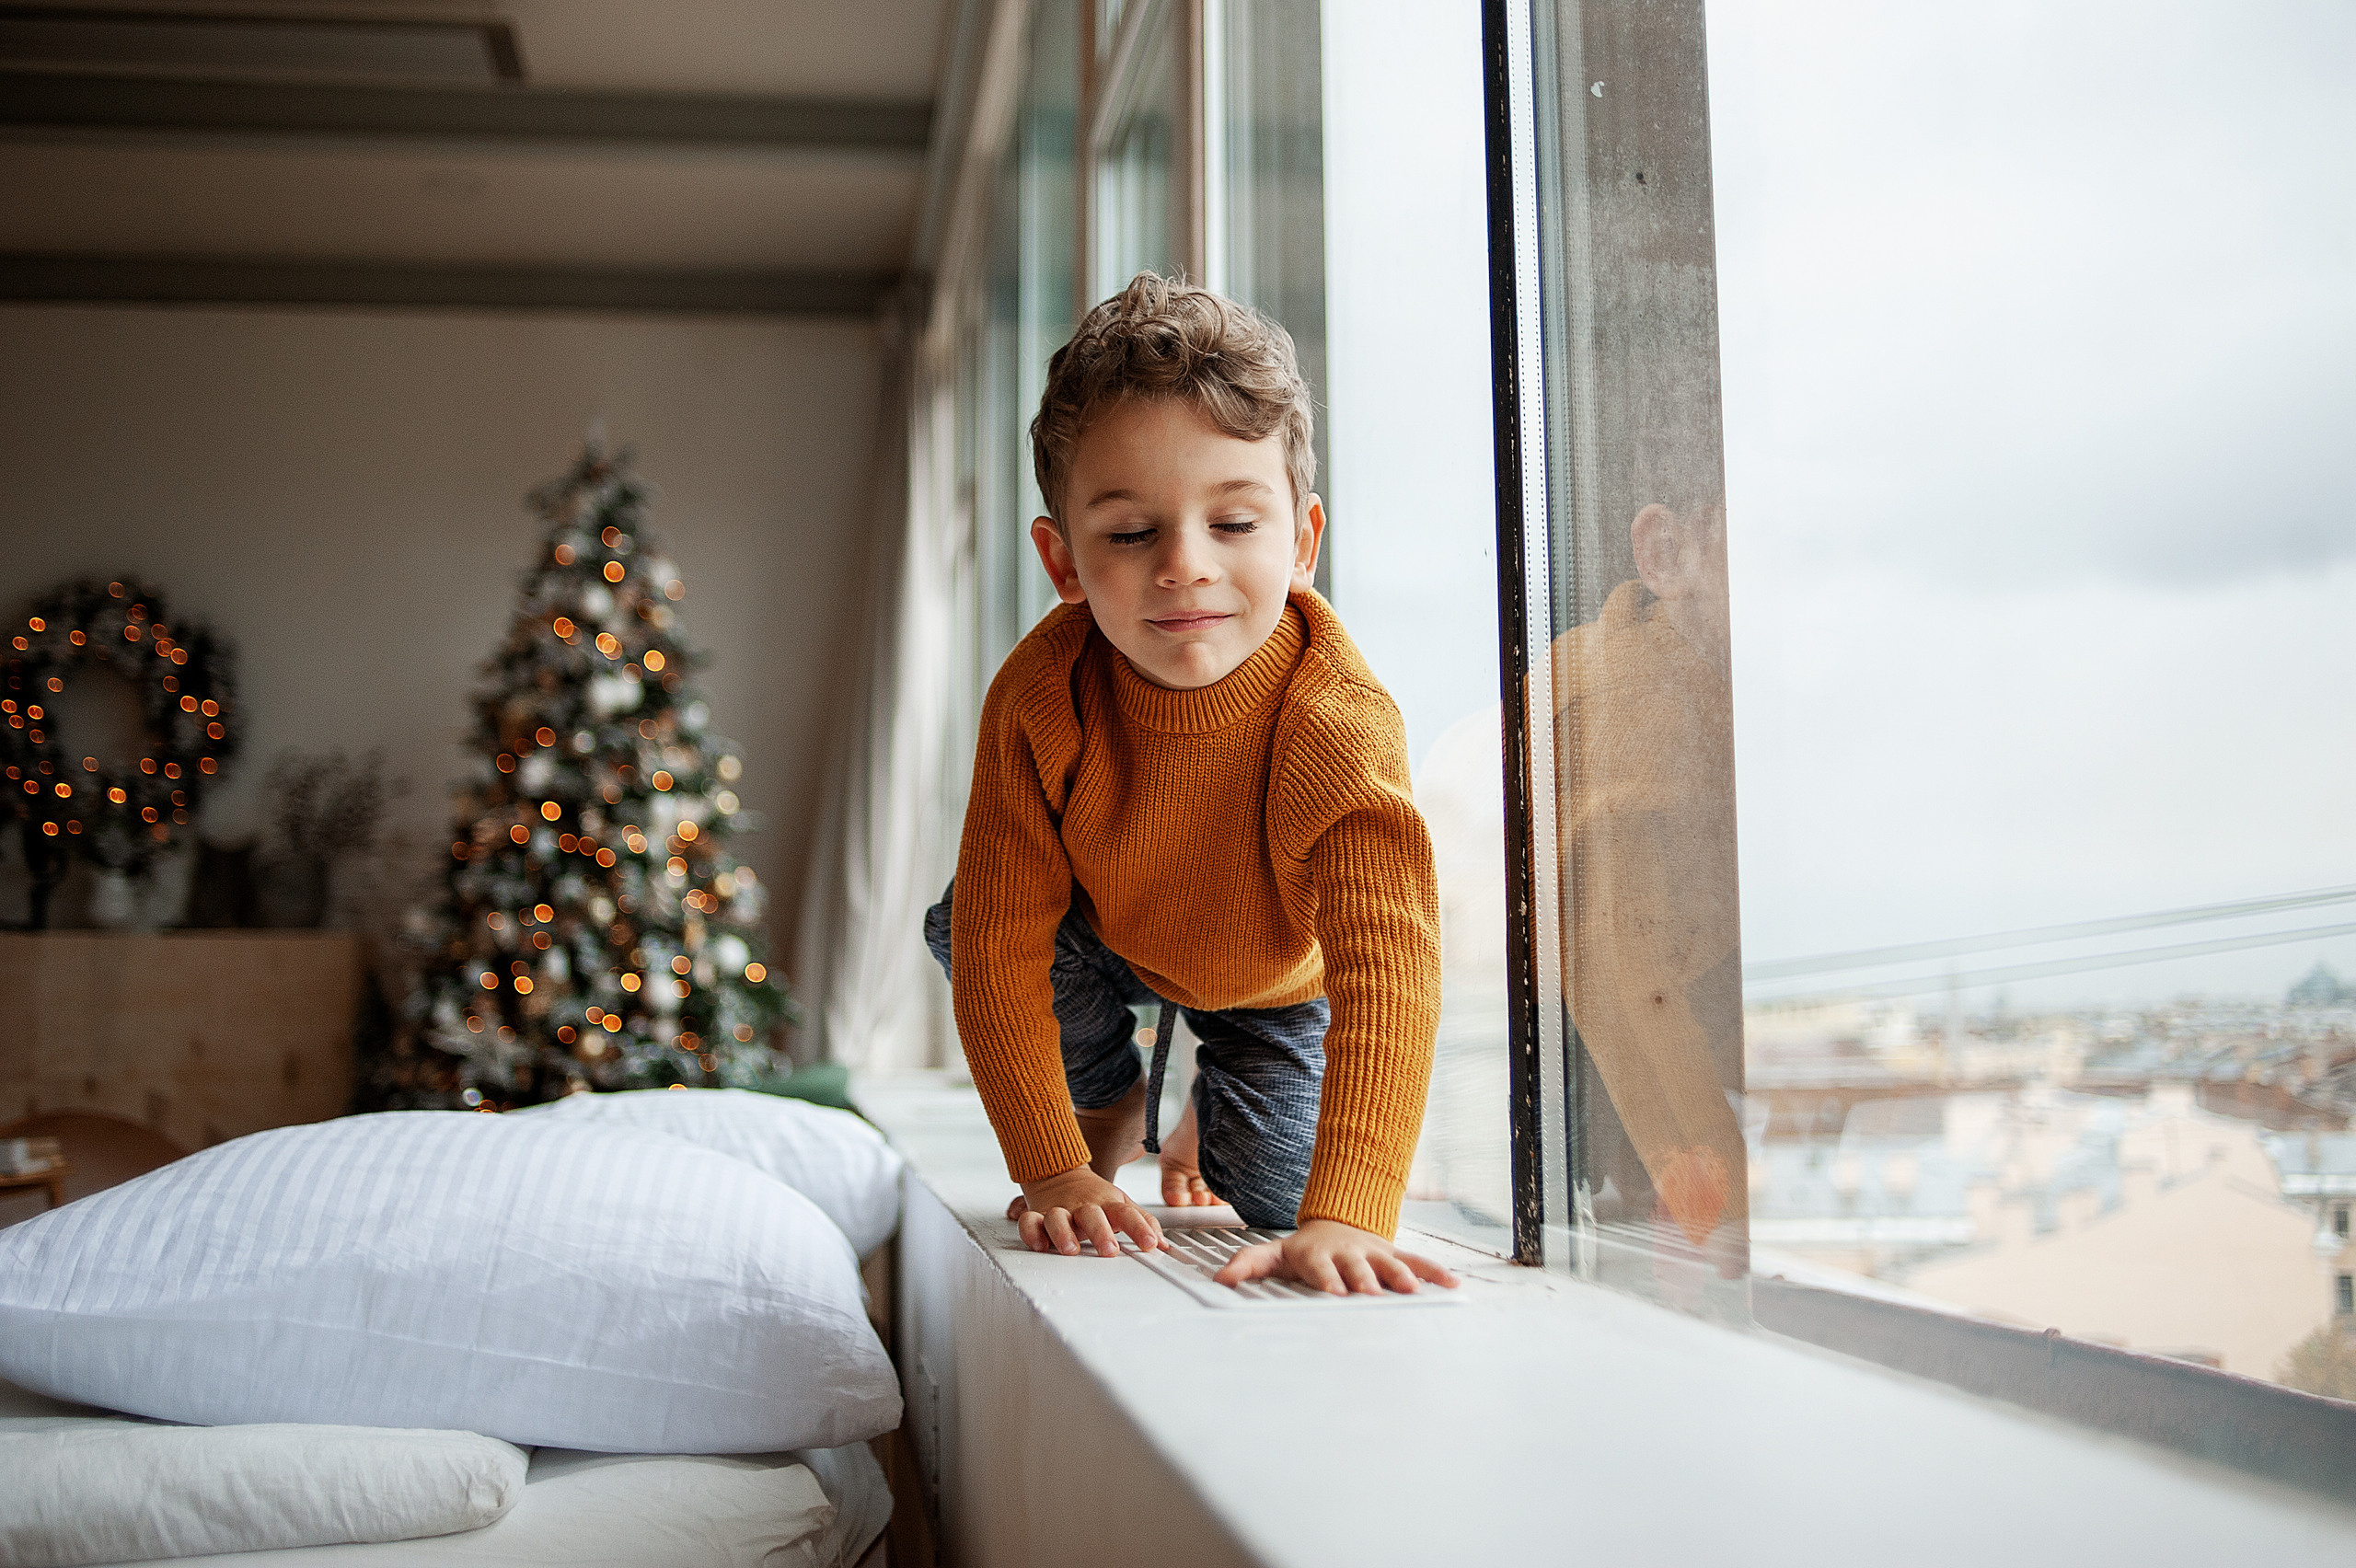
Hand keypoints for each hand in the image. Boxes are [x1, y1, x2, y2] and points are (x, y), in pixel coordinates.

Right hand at [1013, 1165, 1164, 1257]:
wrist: (1059, 1171)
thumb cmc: (1094, 1195)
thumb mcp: (1121, 1203)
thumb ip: (1142, 1223)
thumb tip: (1164, 1245)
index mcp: (1107, 1204)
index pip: (1127, 1214)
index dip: (1140, 1228)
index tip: (1151, 1244)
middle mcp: (1083, 1207)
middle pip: (1092, 1215)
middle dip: (1101, 1233)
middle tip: (1110, 1250)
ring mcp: (1060, 1210)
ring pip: (1058, 1218)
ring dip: (1064, 1234)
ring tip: (1071, 1249)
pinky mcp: (1038, 1215)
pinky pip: (1030, 1222)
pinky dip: (1032, 1232)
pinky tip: (1039, 1245)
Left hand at [1213, 1218, 1459, 1295]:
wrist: (1336, 1224)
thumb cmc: (1302, 1250)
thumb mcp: (1272, 1255)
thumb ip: (1248, 1265)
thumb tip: (1220, 1280)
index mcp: (1318, 1255)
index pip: (1322, 1268)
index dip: (1328, 1278)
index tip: (1335, 1292)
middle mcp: (1348, 1254)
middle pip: (1357, 1268)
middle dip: (1365, 1281)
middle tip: (1372, 1296)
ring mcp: (1373, 1255)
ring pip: (1390, 1264)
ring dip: (1401, 1277)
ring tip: (1414, 1291)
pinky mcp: (1394, 1257)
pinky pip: (1418, 1262)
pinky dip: (1435, 1272)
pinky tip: (1453, 1285)